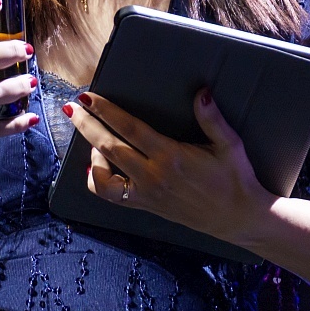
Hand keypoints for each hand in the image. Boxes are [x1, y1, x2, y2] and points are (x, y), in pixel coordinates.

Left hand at [65, 88, 272, 248]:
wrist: (238, 218)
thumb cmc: (235, 178)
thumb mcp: (230, 145)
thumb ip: (212, 118)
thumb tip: (202, 92)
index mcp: (171, 156)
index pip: (130, 129)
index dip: (106, 112)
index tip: (88, 98)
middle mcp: (154, 176)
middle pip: (109, 148)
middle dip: (87, 126)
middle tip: (71, 108)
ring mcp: (147, 194)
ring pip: (104, 177)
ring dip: (90, 155)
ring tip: (90, 138)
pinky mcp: (146, 205)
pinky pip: (112, 196)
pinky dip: (99, 181)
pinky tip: (97, 168)